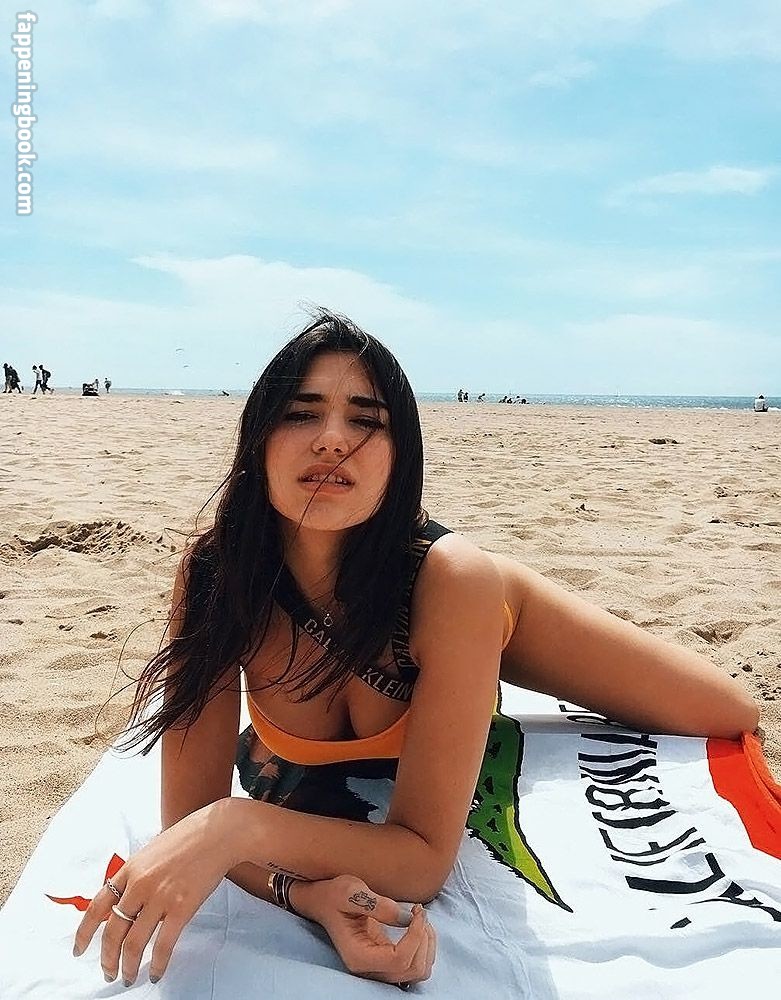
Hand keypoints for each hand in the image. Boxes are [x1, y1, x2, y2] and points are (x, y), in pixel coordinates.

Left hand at [72, 800, 236, 985]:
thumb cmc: (188, 838)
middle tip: (109, 972)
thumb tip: (125, 902)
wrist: (218, 832)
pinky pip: (163, 945)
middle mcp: (139, 885)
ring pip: (133, 943)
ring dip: (128, 967)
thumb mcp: (151, 852)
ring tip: (129, 977)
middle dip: (107, 959)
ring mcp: (160, 897)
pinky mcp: (182, 907)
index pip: (96, 907)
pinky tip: (156, 973)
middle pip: (112, 932)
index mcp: (129, 869)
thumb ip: (136, 876)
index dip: (84, 934)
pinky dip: (157, 965)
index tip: (79, 950)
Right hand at [291, 875, 435, 987]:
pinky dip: (424, 947)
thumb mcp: (351, 891)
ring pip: (418, 971)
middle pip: (412, 971)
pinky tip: (418, 925)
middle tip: (419, 913)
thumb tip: (406, 918)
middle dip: (424, 940)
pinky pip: (415, 964)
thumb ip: (378, 905)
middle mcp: (368, 969)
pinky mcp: (386, 960)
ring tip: (420, 919)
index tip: (417, 911)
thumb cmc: (333, 894)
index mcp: (358, 956)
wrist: (323, 900)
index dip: (415, 937)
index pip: (399, 960)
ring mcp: (378, 967)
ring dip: (427, 945)